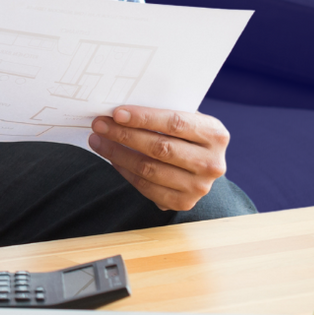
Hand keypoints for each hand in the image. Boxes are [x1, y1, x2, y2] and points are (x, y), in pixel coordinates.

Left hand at [88, 106, 229, 210]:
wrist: (203, 165)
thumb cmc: (187, 134)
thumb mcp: (187, 118)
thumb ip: (163, 112)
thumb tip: (120, 111)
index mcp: (215, 134)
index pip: (175, 123)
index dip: (144, 118)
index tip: (116, 113)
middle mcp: (212, 163)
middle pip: (160, 148)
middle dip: (124, 135)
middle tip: (99, 124)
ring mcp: (199, 187)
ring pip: (149, 169)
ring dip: (117, 154)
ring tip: (98, 140)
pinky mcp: (184, 203)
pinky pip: (147, 187)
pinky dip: (125, 171)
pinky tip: (112, 159)